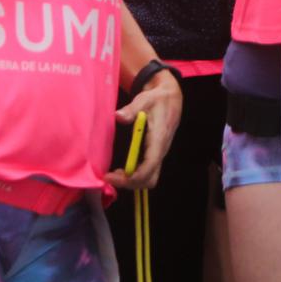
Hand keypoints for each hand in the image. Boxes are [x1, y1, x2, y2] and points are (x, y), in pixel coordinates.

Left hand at [105, 69, 181, 191]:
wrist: (170, 98)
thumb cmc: (156, 99)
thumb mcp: (144, 99)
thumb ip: (131, 109)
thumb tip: (118, 116)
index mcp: (159, 139)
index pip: (150, 165)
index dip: (133, 176)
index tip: (113, 176)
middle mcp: (161, 150)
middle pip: (149, 179)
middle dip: (130, 183)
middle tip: (110, 177)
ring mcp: (159, 154)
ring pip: (149, 179)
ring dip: (131, 182)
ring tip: (113, 175)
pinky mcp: (156, 154)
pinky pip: (147, 173)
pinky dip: (134, 177)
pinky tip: (121, 170)